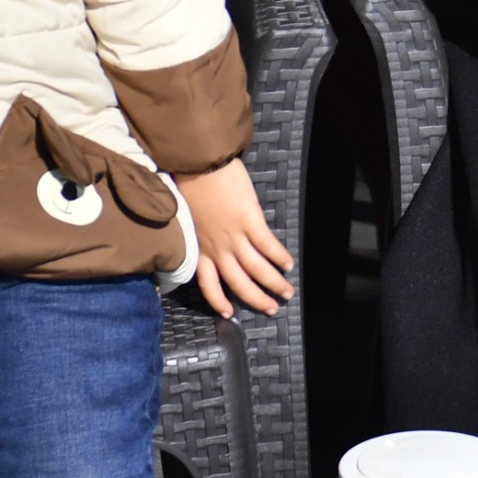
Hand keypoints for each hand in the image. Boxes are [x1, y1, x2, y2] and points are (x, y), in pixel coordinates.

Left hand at [173, 160, 294, 317]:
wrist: (198, 163)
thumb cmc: (190, 183)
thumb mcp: (189, 217)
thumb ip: (201, 233)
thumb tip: (211, 237)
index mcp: (200, 248)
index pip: (208, 284)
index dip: (219, 301)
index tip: (228, 314)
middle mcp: (217, 248)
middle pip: (239, 284)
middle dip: (257, 299)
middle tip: (272, 308)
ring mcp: (234, 236)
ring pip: (256, 270)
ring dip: (274, 283)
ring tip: (287, 292)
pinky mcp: (250, 221)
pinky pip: (267, 246)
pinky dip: (279, 257)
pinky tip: (288, 264)